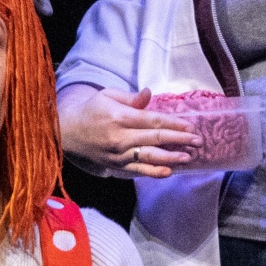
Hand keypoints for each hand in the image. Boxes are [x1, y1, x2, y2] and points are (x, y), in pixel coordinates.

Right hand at [60, 86, 195, 178]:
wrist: (67, 131)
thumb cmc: (91, 110)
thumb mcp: (108, 96)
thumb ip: (131, 98)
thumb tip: (149, 93)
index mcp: (119, 117)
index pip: (152, 120)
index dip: (173, 124)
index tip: (190, 126)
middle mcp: (120, 137)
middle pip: (155, 139)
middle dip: (179, 140)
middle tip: (198, 141)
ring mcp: (118, 154)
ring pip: (149, 156)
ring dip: (171, 158)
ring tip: (189, 157)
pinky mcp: (116, 165)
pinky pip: (138, 169)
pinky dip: (153, 171)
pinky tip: (168, 172)